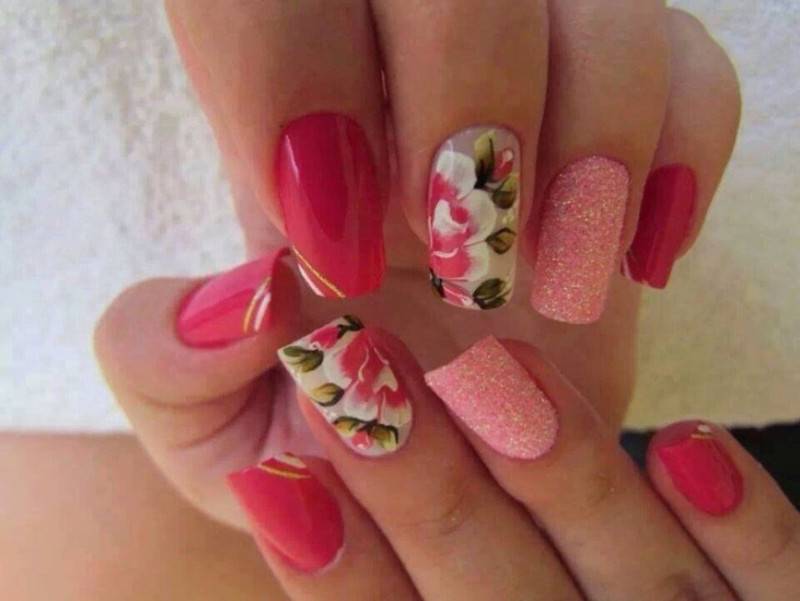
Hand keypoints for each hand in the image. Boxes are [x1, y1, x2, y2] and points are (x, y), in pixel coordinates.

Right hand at [96, 310, 798, 598]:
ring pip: (626, 590)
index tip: (289, 474)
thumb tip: (230, 302)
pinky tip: (697, 449)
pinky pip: (763, 583)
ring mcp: (624, 586)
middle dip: (428, 506)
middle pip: (496, 600)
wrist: (416, 346)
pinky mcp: (719, 557)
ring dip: (562, 492)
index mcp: (402, 584)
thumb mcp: (227, 390)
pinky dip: (743, 535)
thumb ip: (181, 363)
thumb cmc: (306, 372)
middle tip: (373, 391)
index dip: (336, 576)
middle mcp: (512, 598)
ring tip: (499, 377)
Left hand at [161, 0, 739, 425]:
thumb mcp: (210, 426)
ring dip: (590, 137)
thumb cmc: (313, 416)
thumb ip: (165, 370)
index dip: (297, 87)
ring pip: (597, 1)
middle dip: (463, 98)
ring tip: (551, 275)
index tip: (336, 249)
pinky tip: (626, 258)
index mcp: (266, 97)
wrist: (422, 427)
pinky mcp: (620, 112)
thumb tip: (242, 302)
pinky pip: (687, 65)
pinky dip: (676, 153)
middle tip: (457, 252)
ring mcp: (524, 71)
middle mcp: (395, 58)